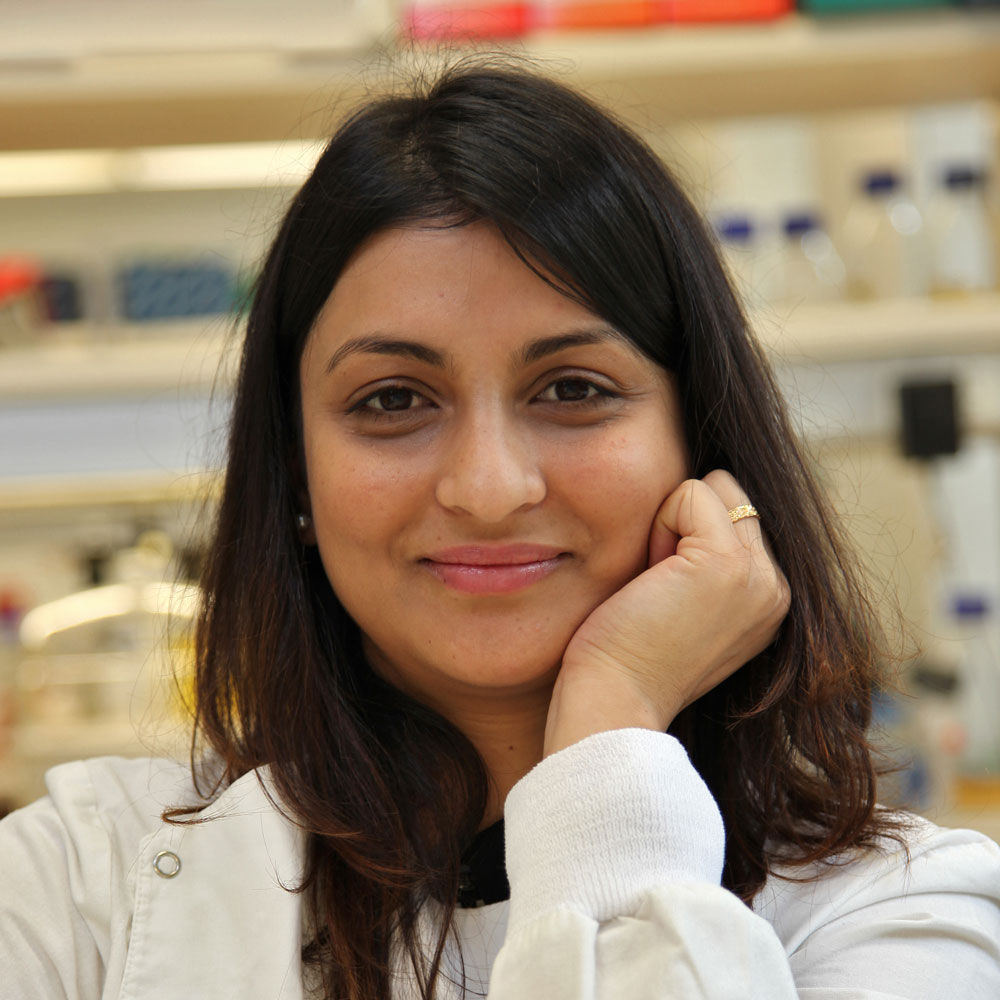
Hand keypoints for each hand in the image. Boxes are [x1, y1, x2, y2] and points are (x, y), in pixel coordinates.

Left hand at [543, 471, 790, 756]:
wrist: (615, 702)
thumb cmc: (627, 654)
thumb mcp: (685, 604)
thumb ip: (706, 561)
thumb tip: (700, 493)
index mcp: (769, 599)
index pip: (738, 513)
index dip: (686, 535)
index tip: (666, 594)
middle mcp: (777, 588)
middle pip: (730, 493)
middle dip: (683, 522)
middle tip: (659, 587)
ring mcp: (759, 576)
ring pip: (714, 487)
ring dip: (670, 523)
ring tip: (657, 584)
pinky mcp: (728, 563)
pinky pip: (691, 493)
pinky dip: (659, 524)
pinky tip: (650, 577)